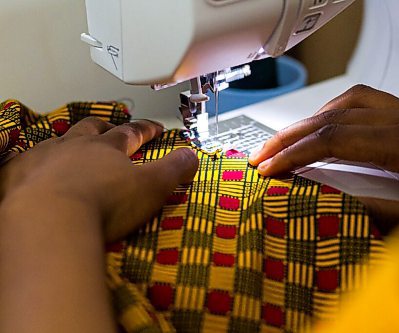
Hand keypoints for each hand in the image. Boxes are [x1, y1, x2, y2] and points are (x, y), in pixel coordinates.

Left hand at [0, 117, 198, 241]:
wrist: (50, 221)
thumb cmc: (103, 204)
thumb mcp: (152, 186)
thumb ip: (174, 169)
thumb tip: (192, 156)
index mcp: (108, 148)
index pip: (132, 132)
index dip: (146, 129)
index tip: (155, 128)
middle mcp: (74, 147)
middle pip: (91, 130)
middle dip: (104, 128)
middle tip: (110, 129)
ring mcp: (44, 159)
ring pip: (58, 141)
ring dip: (68, 143)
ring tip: (72, 147)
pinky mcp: (19, 177)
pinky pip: (24, 161)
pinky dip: (33, 163)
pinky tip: (34, 170)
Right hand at [249, 85, 398, 227]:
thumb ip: (372, 214)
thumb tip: (324, 205)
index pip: (332, 140)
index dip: (294, 154)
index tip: (269, 168)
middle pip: (332, 115)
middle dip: (291, 134)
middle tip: (264, 152)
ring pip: (348, 102)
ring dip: (313, 118)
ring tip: (289, 139)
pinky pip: (366, 103)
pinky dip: (337, 114)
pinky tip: (330, 129)